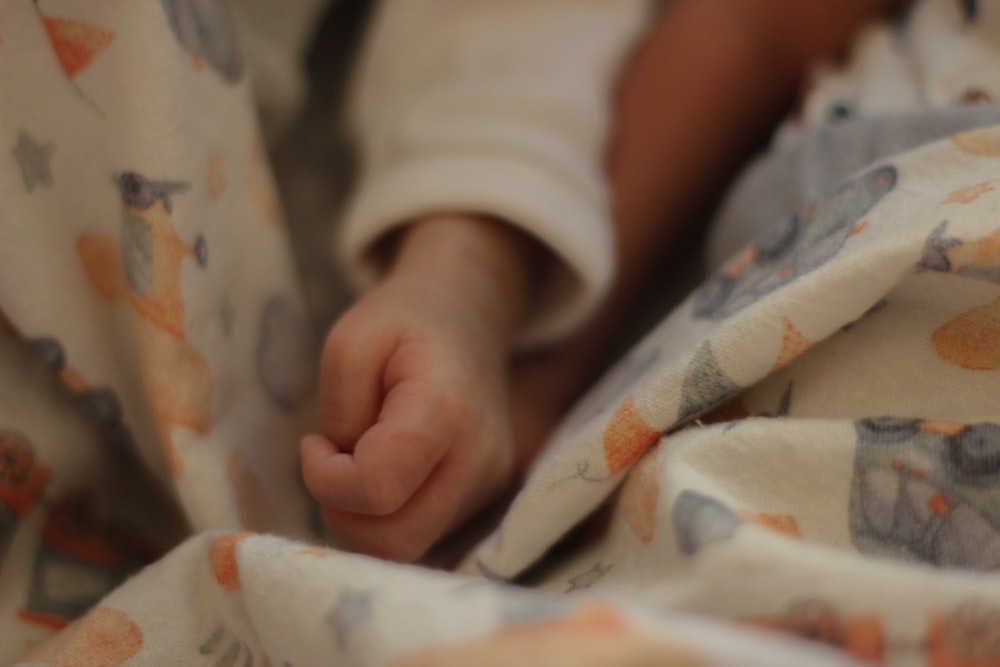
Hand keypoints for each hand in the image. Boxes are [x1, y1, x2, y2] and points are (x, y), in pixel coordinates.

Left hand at [301, 215, 537, 561]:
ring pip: (409, 547)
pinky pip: (424, 535)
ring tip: (358, 463)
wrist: (468, 316)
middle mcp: (480, 456)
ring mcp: (490, 482)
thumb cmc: (402, 322)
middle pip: (397, 539)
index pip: (378, 486)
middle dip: (342, 513)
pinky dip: (388, 518)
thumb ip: (340, 414)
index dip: (326, 479)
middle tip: (331, 464)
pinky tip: (384, 472)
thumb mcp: (348, 343)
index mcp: (445, 407)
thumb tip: (347, 478)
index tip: (316, 443)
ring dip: (363, 518)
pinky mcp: (486, 497)